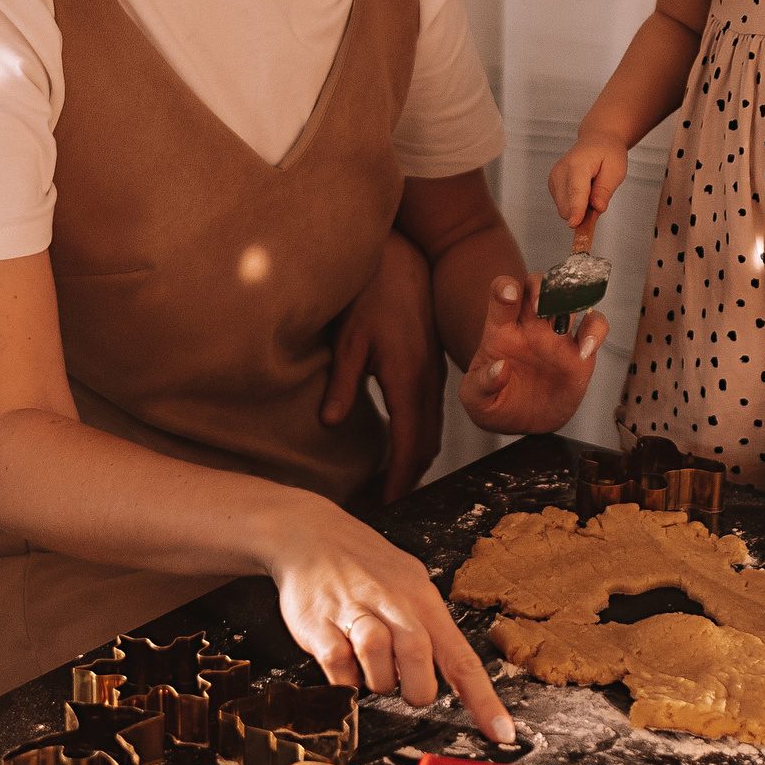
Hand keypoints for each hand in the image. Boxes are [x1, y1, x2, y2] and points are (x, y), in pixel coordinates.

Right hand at [267, 501, 515, 744]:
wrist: (310, 534)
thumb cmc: (367, 567)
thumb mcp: (410, 583)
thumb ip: (429, 628)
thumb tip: (456, 675)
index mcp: (422, 599)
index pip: (461, 657)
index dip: (483, 699)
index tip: (502, 733)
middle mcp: (392, 603)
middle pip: (418, 656)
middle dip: (416, 688)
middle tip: (406, 686)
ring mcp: (354, 612)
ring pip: (376, 663)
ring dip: (377, 680)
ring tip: (370, 666)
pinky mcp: (318, 625)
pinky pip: (338, 667)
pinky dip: (343, 677)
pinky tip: (343, 659)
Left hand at [321, 232, 444, 502]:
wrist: (405, 261)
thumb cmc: (373, 293)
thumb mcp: (350, 337)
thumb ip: (343, 381)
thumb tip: (330, 423)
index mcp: (408, 378)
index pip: (408, 443)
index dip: (397, 478)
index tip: (384, 504)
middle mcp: (428, 381)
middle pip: (425, 446)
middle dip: (407, 479)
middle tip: (382, 504)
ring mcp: (435, 375)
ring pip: (432, 432)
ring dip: (414, 461)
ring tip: (388, 484)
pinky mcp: (432, 368)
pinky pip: (431, 415)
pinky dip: (418, 439)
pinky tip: (399, 445)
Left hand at [460, 275, 606, 435]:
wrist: (523, 424)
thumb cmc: (496, 403)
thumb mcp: (476, 400)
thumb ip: (481, 384)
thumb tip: (500, 368)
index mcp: (501, 328)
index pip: (502, 294)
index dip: (505, 287)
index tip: (508, 294)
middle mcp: (530, 324)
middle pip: (538, 285)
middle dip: (541, 286)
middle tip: (539, 306)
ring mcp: (557, 335)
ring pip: (569, 298)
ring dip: (569, 302)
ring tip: (561, 328)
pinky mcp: (580, 352)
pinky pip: (595, 326)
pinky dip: (596, 331)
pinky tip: (585, 351)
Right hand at [549, 133, 629, 227]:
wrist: (597, 140)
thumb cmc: (608, 153)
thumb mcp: (616, 170)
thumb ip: (605, 189)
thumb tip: (598, 208)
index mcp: (578, 164)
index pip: (576, 191)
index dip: (576, 209)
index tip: (574, 224)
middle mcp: (561, 171)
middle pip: (567, 206)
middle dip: (583, 212)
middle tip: (599, 197)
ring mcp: (554, 178)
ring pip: (564, 209)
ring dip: (579, 208)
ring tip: (592, 189)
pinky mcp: (552, 184)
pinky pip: (563, 206)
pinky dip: (574, 205)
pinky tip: (584, 191)